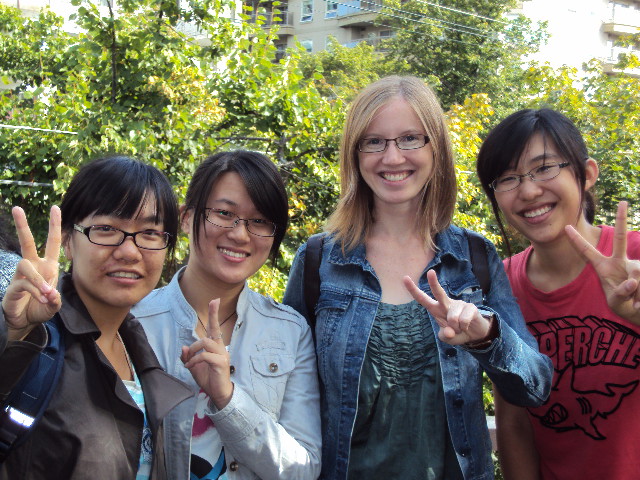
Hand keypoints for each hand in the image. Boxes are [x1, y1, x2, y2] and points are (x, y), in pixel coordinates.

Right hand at [2, 206, 61, 339]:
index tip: (54, 207)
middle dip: (22, 226)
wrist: (26, 322)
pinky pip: (23, 283)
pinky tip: (42, 298)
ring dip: (38, 279)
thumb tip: (50, 292)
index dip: (54, 226)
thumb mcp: (54, 304)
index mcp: (48, 266)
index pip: (52, 242)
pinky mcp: (14, 286)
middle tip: (16, 208)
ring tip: (46, 293)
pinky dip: (34, 290)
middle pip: (26, 242)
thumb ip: (55, 298)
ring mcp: (22, 275)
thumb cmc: (41, 307)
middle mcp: (34, 266)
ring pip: (25, 265)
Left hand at [181, 298, 233, 408]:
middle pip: (214, 329)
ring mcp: (222, 355)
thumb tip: (183, 347)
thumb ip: (188, 357)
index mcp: (215, 347)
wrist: (219, 394)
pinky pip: (205, 355)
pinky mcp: (220, 363)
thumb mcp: (194, 367)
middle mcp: (220, 348)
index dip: (214, 314)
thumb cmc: (208, 379)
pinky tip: (191, 367)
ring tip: (189, 360)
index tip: (214, 300)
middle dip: (212, 317)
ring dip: (193, 349)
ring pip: (206, 342)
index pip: (214, 327)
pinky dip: (194, 360)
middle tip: (211, 306)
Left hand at [403, 270, 492, 344]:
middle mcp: (446, 304)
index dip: (413, 290)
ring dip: (456, 328)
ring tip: (460, 328)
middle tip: (430, 272)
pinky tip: (467, 326)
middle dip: (434, 283)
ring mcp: (459, 304)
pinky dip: (464, 327)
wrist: (475, 335)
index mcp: (436, 309)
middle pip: (438, 292)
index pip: (422, 299)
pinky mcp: (470, 307)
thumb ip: (445, 336)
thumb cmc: (457, 332)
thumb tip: (449, 331)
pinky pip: (464, 320)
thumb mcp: (447, 338)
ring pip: (453, 317)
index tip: (405, 278)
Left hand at [565, 201, 639, 324]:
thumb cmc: (621, 302)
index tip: (566, 226)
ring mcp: (635, 265)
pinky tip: (638, 305)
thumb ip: (621, 293)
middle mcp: (619, 261)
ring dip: (636, 292)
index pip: (587, 252)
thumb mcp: (616, 300)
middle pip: (621, 238)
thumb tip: (633, 281)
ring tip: (634, 303)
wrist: (637, 310)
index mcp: (603, 266)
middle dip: (622, 219)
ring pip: (637, 274)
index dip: (576, 241)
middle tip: (622, 202)